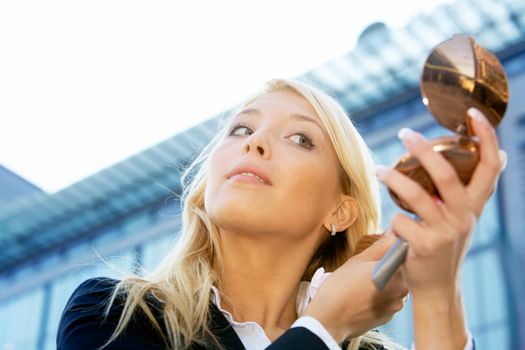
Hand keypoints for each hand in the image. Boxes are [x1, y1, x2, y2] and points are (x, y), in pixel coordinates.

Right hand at [303, 233, 407, 342]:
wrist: (329, 318)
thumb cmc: (340, 288)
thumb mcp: (358, 261)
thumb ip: (380, 247)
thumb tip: (392, 235)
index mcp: (397, 274)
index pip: (403, 257)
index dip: (391, 254)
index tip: (380, 255)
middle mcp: (401, 292)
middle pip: (400, 273)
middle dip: (387, 269)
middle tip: (367, 270)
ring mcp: (395, 307)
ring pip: (393, 288)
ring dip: (383, 285)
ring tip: (363, 285)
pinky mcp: (387, 318)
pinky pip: (387, 302)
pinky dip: (378, 298)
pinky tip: (362, 297)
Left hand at [374, 107, 505, 294]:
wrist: (437, 286)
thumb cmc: (445, 245)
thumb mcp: (463, 218)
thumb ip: (471, 192)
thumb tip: (499, 157)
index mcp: (475, 205)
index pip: (490, 166)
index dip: (486, 138)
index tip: (473, 114)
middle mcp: (464, 216)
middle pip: (446, 173)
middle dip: (423, 149)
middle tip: (404, 133)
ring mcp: (445, 232)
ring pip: (415, 195)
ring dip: (393, 178)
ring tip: (378, 169)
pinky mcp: (424, 246)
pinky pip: (400, 221)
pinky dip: (393, 220)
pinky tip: (395, 227)